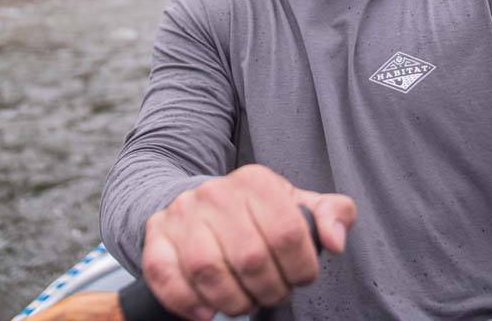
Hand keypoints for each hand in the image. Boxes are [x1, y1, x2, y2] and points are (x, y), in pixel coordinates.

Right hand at [141, 164, 356, 320]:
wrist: (201, 202)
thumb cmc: (257, 211)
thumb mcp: (298, 204)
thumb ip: (332, 214)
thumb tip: (334, 241)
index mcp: (257, 182)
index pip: (287, 232)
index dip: (301, 268)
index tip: (302, 277)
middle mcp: (217, 193)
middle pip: (250, 258)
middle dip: (270, 290)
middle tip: (273, 294)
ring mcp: (183, 214)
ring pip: (208, 270)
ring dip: (233, 301)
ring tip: (245, 302)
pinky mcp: (157, 236)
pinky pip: (165, 276)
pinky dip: (187, 302)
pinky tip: (207, 311)